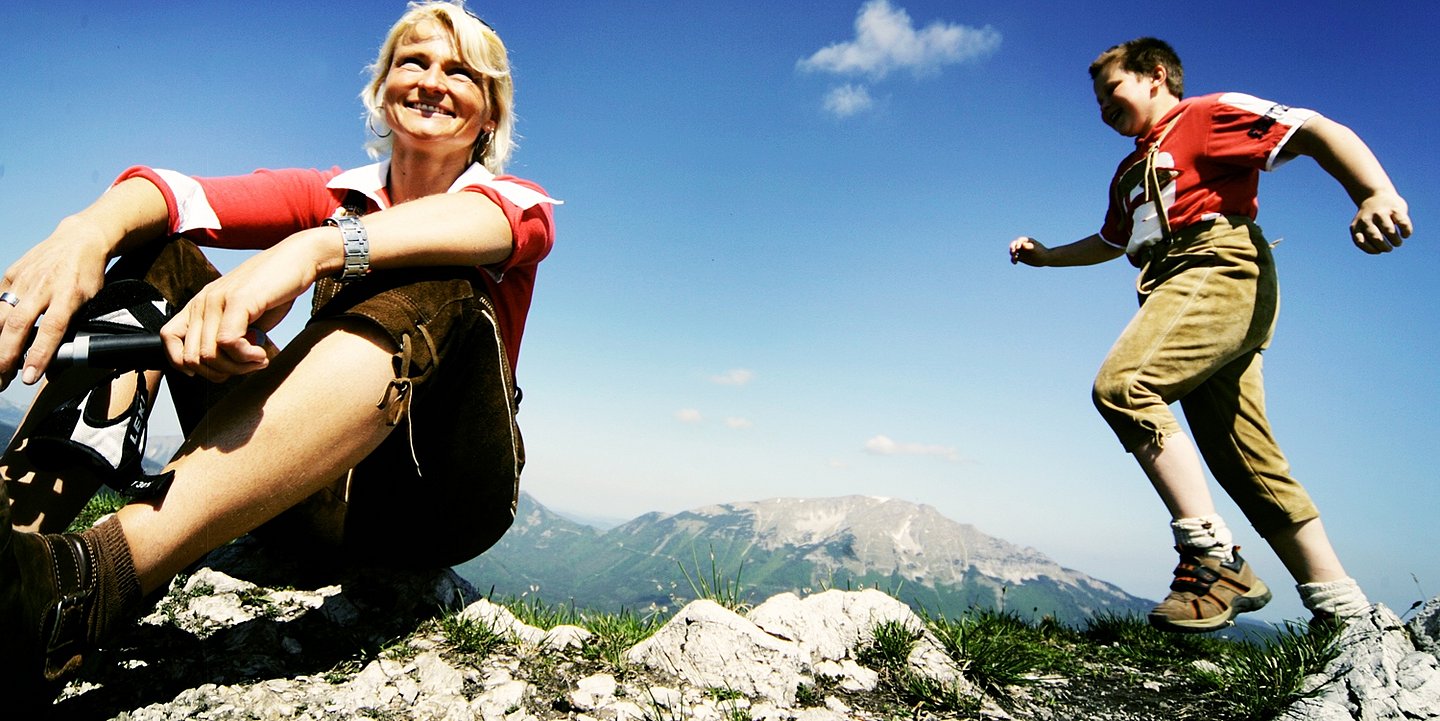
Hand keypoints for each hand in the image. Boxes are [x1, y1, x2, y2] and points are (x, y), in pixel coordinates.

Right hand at [0, 217, 110, 388]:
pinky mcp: (12, 274)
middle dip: (7, 356)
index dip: (39, 354)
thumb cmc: (89, 274)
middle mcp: (43, 287)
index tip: (29, 377)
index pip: (52, 330)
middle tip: (1, 380)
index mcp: (68, 295)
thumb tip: (62, 361)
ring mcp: (24, 279)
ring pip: (2, 316)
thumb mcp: (92, 301)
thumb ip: (76, 327)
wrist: (81, 239)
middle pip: (19, 326)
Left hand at [161, 232, 321, 381]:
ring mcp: (218, 300)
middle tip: (247, 366)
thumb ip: (227, 336)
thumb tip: (223, 368)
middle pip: (191, 357)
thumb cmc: (274, 291)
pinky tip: (263, 354)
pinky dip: (246, 357)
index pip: (168, 338)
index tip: (218, 368)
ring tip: (258, 360)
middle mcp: (203, 301)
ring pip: (209, 355)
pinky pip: (228, 342)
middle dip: (221, 373)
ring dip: (237, 367)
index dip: (186, 363)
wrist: (299, 259)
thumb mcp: (243, 317)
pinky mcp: (238, 300)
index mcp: (200, 304)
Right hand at [1009, 236, 1048, 265]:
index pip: (1019, 240)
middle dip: (1012, 248)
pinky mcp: (1021, 258)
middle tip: (1013, 252)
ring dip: (1012, 254)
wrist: (1046, 259)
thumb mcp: (1036, 249)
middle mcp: (1023, 245)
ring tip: (1015, 258)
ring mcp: (1022, 251)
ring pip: (1013, 252)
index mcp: (1027, 241)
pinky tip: (1015, 263)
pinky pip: (1015, 258)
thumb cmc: (1042, 253)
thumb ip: (1030, 246)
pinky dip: (1013, 260)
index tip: (1018, 248)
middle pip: (1014, 245)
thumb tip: (1023, 244)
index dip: (1017, 243)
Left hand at [1350, 191, 1412, 253]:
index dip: (1371, 250)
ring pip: (1389, 231)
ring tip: (1397, 243)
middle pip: (1376, 237)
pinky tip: (1405, 235)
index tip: (1378, 250)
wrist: (1376, 195)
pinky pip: (1402, 223)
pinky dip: (1406, 232)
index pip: (1361, 242)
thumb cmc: (1370, 219)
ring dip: (1396, 241)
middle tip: (1389, 248)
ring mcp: (1381, 213)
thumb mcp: (1361, 227)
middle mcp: (1367, 219)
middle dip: (1385, 247)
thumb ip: (1365, 239)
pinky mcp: (1395, 209)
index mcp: (1356, 226)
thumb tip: (1379, 249)